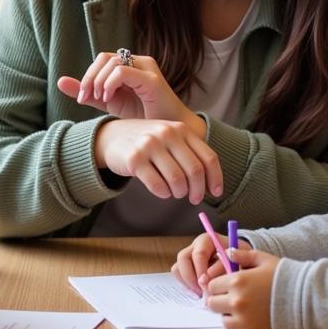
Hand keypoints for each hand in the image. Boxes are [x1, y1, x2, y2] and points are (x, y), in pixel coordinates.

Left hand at [57, 51, 202, 132]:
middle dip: (90, 77)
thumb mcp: (108, 104)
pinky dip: (110, 83)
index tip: (82, 97)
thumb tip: (60, 82)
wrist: (165, 136)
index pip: (101, 59)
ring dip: (99, 81)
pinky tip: (108, 98)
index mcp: (129, 66)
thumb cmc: (142, 119)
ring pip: (113, 62)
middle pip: (104, 58)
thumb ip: (88, 93)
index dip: (88, 76)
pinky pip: (124, 71)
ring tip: (100, 99)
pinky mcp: (152, 80)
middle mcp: (139, 62)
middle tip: (86, 97)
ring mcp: (147, 69)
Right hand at [94, 118, 223, 201]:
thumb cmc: (146, 143)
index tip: (215, 193)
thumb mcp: (169, 138)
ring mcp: (150, 145)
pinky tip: (161, 191)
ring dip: (179, 193)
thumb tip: (211, 184)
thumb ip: (189, 153)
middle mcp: (167, 134)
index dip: (215, 179)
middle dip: (197, 191)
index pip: (208, 158)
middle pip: (195, 171)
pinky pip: (158, 186)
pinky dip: (163, 194)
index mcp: (181, 129)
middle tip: (193, 199)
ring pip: (177, 180)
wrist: (111, 136)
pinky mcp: (134, 159)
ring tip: (175, 193)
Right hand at [171, 232, 245, 293]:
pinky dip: (186, 287)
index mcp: (208, 240)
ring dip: (187, 283)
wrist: (242, 263)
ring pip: (177, 268)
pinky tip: (199, 294)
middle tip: (201, 292)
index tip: (208, 286)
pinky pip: (179, 277)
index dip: (201, 271)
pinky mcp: (186, 268)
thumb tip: (206, 278)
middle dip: (190, 278)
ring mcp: (189, 257)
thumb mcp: (239, 261)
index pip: (199, 254)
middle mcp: (195, 246)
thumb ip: (223, 267)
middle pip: (183, 259)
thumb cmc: (242, 260)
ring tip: (201, 295)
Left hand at [201, 247, 278, 328]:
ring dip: (226, 312)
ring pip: (221, 317)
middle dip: (218, 298)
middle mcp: (236, 300)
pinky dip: (237, 322)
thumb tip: (227, 253)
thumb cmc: (284, 276)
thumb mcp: (263, 259)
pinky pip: (234, 328)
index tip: (225, 285)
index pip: (211, 285)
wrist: (305, 299)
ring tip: (239, 306)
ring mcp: (243, 318)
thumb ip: (242, 255)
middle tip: (230, 296)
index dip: (217, 284)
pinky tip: (247, 315)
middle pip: (212, 302)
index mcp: (237, 281)